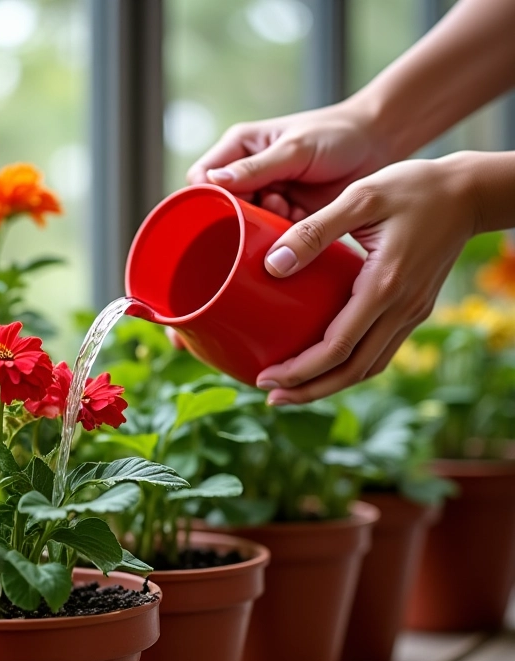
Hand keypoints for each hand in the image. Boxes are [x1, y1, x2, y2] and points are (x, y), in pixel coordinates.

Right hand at [187, 100, 390, 220]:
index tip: (224, 209)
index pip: (201, 177)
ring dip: (262, 226)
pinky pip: (271, 234)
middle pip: (223, 206)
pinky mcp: (287, 216)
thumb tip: (214, 182)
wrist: (380, 145)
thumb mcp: (294, 149)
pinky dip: (281, 235)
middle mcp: (248, 174)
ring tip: (287, 212)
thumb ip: (256, 168)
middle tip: (268, 210)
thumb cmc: (337, 134)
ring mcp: (267, 196)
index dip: (206, 197)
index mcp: (239, 148)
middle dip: (240, 215)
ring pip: (246, 224)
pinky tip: (298, 223)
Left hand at [254, 153, 480, 404]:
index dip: (300, 371)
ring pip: (368, 367)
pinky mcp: (414, 310)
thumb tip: (272, 266)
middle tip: (271, 397)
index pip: (338, 347)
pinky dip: (349, 367)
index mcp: (385, 286)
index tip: (266, 378)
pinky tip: (325, 364)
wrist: (470, 192)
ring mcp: (411, 313)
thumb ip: (314, 231)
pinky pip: (379, 352)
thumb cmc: (412, 187)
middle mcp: (401, 308)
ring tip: (292, 389)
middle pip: (352, 370)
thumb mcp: (360, 197)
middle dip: (309, 390)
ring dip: (329, 385)